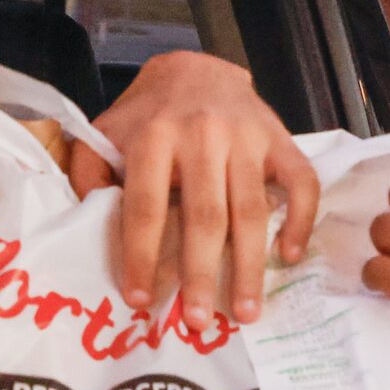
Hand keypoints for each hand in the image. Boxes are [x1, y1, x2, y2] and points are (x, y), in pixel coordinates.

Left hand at [82, 51, 319, 335]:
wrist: (197, 68)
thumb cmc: (148, 115)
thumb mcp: (105, 133)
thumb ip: (90, 173)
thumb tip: (89, 221)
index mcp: (154, 137)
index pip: (146, 207)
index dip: (141, 256)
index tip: (141, 300)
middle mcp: (203, 136)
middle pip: (204, 216)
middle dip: (201, 274)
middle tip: (198, 322)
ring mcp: (247, 138)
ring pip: (251, 210)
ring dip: (249, 266)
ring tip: (246, 312)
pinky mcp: (280, 140)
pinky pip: (300, 183)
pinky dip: (299, 220)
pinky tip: (287, 256)